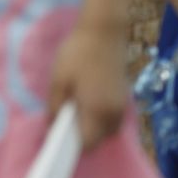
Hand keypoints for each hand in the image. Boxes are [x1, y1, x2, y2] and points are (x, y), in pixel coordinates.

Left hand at [48, 20, 127, 151]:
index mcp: (98, 112)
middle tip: (64, 122)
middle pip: (100, 139)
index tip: (58, 137)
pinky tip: (87, 102)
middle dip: (83, 137)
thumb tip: (53, 127)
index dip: (72, 146)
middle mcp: (115, 113)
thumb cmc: (77, 55)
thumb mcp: (58, 82)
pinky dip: (101, 118)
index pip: (88, 144)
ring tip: (75, 112)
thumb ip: (55, 109)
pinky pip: (113, 118)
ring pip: (108, 130)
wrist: (104, 31)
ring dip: (93, 128)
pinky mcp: (124, 96)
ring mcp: (122, 105)